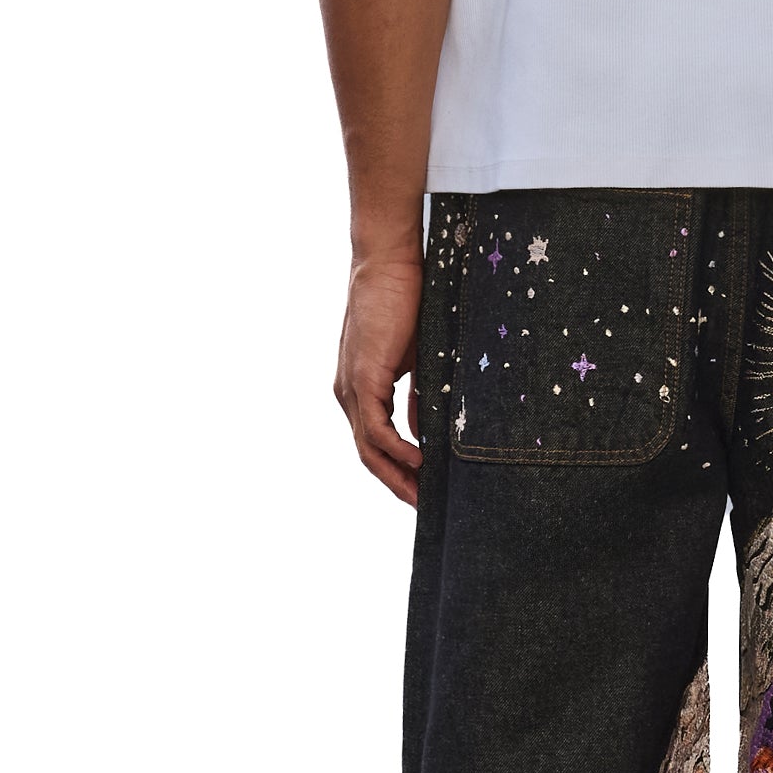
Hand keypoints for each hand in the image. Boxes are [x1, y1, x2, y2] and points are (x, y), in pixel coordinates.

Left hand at [334, 257, 424, 503]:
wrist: (390, 264)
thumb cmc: (407, 302)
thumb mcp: (418, 362)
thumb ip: (417, 400)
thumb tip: (423, 438)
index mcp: (361, 389)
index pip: (374, 443)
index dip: (396, 471)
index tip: (422, 491)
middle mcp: (349, 393)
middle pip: (367, 455)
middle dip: (395, 484)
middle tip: (423, 508)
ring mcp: (351, 388)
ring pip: (368, 448)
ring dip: (395, 475)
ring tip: (422, 496)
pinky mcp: (361, 378)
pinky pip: (375, 429)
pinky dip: (397, 449)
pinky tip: (419, 462)